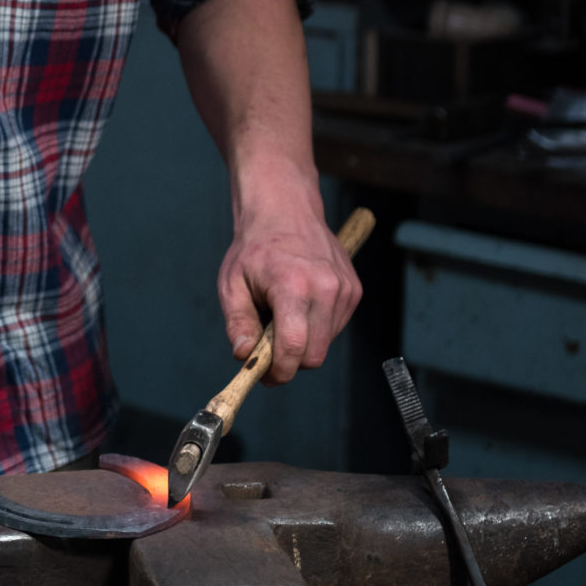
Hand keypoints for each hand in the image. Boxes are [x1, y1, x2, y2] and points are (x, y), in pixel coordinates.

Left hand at [217, 160, 361, 383]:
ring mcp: (344, 289)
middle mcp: (326, 288)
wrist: (284, 210)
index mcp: (293, 286)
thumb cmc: (255, 247)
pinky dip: (316, 327)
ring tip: (282, 314)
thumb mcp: (232, 283)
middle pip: (314, 355)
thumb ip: (238, 322)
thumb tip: (245, 356)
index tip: (264, 376)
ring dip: (304, 342)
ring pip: (325, 343)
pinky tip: (300, 304)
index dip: (278, 371)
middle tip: (268, 353)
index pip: (293, 348)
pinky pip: (335, 327)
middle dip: (290, 362)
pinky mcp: (354, 290)